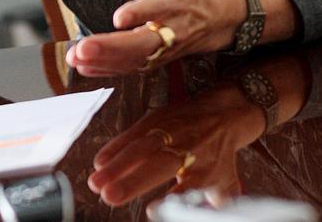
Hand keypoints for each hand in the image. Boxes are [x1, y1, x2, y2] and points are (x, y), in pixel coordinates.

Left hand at [67, 0, 245, 74]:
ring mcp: (161, 51)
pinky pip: (128, 69)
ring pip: (132, 61)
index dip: (140, 13)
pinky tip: (82, 66)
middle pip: (141, 44)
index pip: (157, 9)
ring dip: (102, 61)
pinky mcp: (151, 62)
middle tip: (83, 47)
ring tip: (75, 57)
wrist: (212, 20)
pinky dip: (105, 70)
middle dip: (111, 47)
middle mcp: (170, 31)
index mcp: (177, 3)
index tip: (119, 17)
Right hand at [87, 82, 264, 206]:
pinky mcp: (157, 120)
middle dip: (132, 181)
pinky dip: (115, 146)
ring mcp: (169, 133)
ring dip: (116, 166)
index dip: (171, 196)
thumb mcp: (225, 180)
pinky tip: (100, 161)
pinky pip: (134, 133)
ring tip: (96, 182)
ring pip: (140, 149)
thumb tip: (210, 216)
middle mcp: (186, 150)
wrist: (224, 111)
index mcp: (204, 169)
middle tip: (109, 196)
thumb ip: (214, 202)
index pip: (188, 186)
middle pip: (157, 166)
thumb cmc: (219, 152)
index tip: (152, 211)